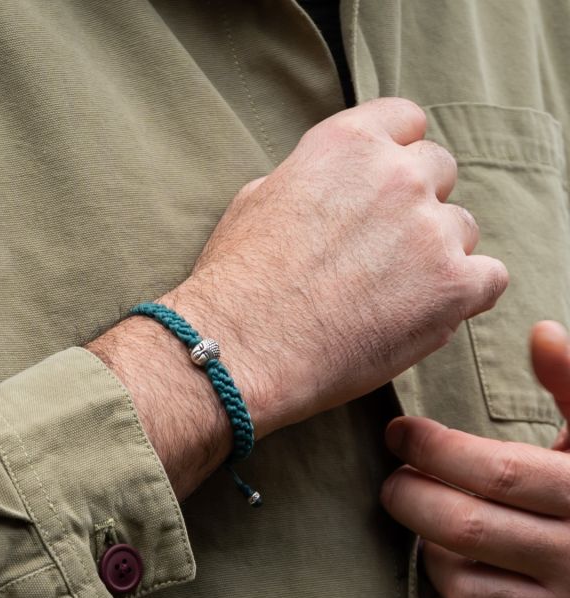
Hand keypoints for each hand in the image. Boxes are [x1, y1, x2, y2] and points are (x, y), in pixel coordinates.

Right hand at [164, 97, 507, 436]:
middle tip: (380, 251)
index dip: (397, 155)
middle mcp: (397, 174)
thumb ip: (308, 181)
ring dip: (436, 255)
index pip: (406, 121)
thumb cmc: (236, 283)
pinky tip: (425, 312)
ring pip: (462, 229)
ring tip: (390, 295)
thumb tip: (326, 192)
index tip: (385, 186)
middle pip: (438, 172)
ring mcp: (430, 230)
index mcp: (347, 143)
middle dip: (414, 205)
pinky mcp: (452, 286)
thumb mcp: (255, 202)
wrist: (241, 347)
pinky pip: (489, 278)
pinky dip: (464, 294)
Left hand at [381, 321, 569, 597]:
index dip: (432, 448)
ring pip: (460, 584)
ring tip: (432, 527)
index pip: (494, 471)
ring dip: (428, 554)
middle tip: (396, 480)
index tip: (398, 432)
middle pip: (462, 527)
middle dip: (410, 497)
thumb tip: (540, 330)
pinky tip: (448, 585)